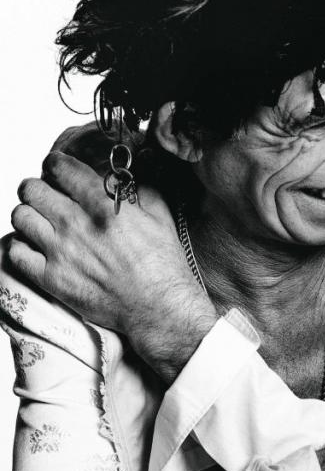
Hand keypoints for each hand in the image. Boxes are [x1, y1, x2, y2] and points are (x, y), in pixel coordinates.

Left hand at [9, 151, 217, 380]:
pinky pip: (15, 252)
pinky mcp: (51, 279)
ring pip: (20, 216)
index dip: (55, 164)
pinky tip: (37, 247)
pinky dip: (21, 245)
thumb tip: (124, 176)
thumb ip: (140, 190)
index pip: (60, 169)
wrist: (158, 307)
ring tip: (41, 221)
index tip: (58, 168)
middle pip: (31, 189)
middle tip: (46, 194)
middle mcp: (77, 225)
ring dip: (29, 214)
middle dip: (37, 187)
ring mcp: (61, 252)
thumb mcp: (160, 216)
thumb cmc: (163, 264)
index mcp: (105, 206)